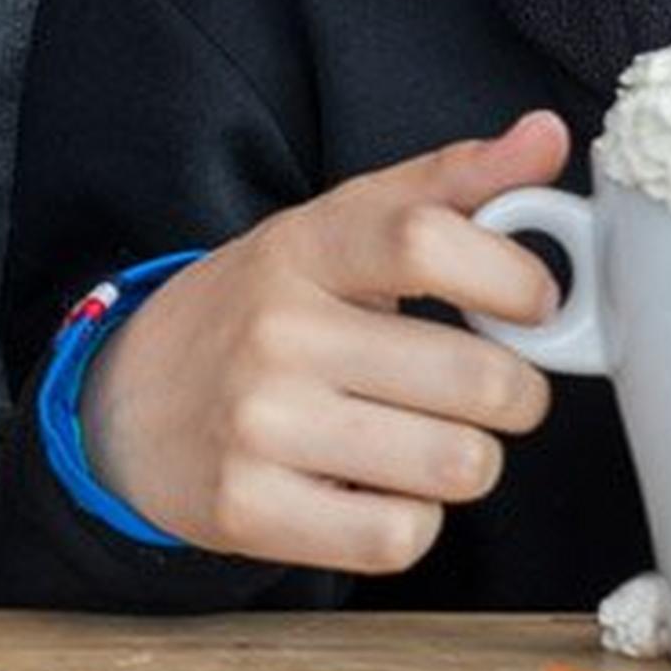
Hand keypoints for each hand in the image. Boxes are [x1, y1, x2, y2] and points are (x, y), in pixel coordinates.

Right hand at [80, 114, 569, 573]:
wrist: (125, 405)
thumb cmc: (260, 313)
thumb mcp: (336, 230)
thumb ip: (450, 185)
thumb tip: (545, 135)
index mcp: (303, 247)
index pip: (426, 240)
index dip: (515, 278)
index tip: (534, 304)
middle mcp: (276, 330)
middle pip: (478, 377)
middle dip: (512, 395)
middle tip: (478, 389)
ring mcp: (258, 423)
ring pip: (458, 464)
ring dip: (464, 461)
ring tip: (420, 438)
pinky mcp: (248, 509)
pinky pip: (403, 536)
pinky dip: (411, 522)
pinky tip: (371, 489)